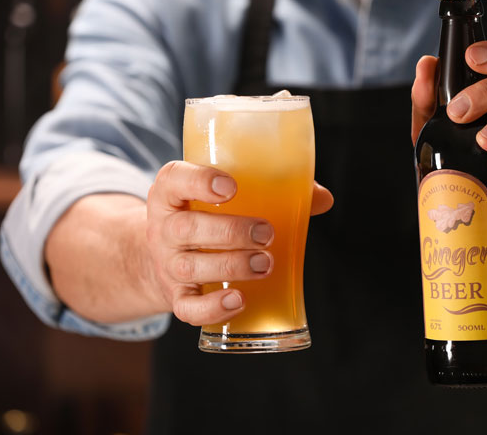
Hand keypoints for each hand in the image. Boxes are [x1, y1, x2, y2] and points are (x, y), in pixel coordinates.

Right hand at [146, 161, 332, 325]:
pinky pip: (187, 307)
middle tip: (267, 233)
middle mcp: (164, 228)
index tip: (232, 187)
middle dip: (230, 231)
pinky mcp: (176, 296)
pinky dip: (212, 308)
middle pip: (186, 228)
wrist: (164, 258)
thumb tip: (323, 198)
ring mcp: (167, 264)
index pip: (173, 179)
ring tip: (265, 264)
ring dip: (231, 265)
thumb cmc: (206, 217)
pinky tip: (239, 301)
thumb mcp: (221, 196)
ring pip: (190, 266)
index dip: (199, 181)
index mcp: (172, 193)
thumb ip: (271, 190)